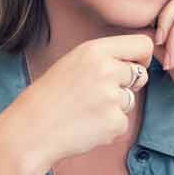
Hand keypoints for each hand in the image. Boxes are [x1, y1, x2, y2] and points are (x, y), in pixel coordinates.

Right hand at [0, 33, 155, 174]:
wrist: (31, 130)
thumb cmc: (50, 96)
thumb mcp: (74, 63)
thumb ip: (104, 59)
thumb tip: (137, 63)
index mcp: (95, 51)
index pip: (142, 44)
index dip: (141, 58)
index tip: (133, 66)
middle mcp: (106, 70)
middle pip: (140, 74)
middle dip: (127, 85)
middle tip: (98, 95)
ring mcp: (112, 97)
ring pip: (130, 100)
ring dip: (115, 107)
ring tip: (85, 111)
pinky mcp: (114, 122)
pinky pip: (123, 123)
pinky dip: (109, 127)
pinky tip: (86, 126)